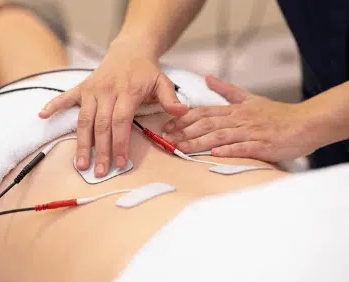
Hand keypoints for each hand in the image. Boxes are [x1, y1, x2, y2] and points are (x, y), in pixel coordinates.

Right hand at [39, 40, 187, 176]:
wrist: (130, 50)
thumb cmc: (146, 71)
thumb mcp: (162, 82)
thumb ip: (170, 98)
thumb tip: (182, 112)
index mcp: (127, 91)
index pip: (120, 121)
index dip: (119, 143)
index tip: (120, 163)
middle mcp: (107, 91)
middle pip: (101, 125)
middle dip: (100, 151)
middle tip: (100, 172)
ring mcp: (92, 89)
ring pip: (83, 119)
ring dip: (81, 142)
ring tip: (80, 164)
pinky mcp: (82, 87)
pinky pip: (65, 97)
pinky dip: (53, 106)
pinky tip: (42, 116)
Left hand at [162, 75, 317, 162]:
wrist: (306, 122)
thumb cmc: (277, 113)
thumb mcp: (250, 98)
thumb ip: (227, 90)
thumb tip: (208, 78)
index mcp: (235, 109)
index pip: (204, 112)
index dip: (184, 118)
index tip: (168, 125)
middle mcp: (240, 119)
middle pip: (208, 124)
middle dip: (185, 131)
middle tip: (167, 138)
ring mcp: (251, 132)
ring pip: (220, 136)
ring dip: (199, 142)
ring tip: (181, 149)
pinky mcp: (263, 145)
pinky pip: (243, 147)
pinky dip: (228, 150)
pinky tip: (214, 154)